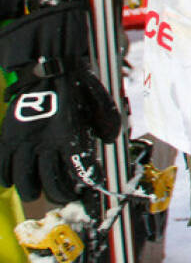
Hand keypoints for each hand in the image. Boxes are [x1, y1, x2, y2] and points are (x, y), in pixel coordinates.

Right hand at [0, 3, 121, 203]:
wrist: (49, 67)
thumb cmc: (76, 85)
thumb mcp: (100, 102)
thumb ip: (107, 123)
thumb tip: (108, 140)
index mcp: (70, 136)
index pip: (76, 173)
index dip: (82, 186)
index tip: (85, 189)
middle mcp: (45, 144)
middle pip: (51, 185)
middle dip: (60, 195)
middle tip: (64, 194)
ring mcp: (23, 142)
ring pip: (24, 182)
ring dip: (32, 190)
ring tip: (37, 191)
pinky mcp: (7, 137)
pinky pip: (2, 168)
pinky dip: (7, 179)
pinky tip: (14, 180)